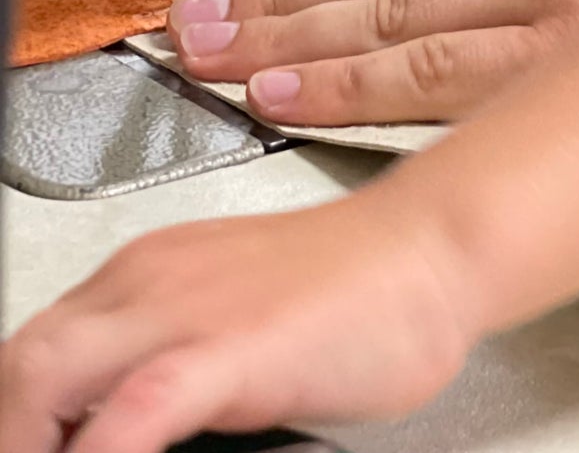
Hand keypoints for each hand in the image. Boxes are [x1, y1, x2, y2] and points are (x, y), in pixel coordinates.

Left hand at [0, 184, 473, 451]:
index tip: (38, 450)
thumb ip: (174, 366)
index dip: (18, 419)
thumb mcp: (236, 325)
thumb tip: (125, 430)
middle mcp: (150, 281)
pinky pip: (132, 410)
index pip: (35, 352)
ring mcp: (185, 310)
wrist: (434, 247)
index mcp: (148, 274)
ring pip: (42, 374)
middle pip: (19, 362)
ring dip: (28, 440)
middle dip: (11, 431)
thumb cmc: (360, 291)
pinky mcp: (230, 349)